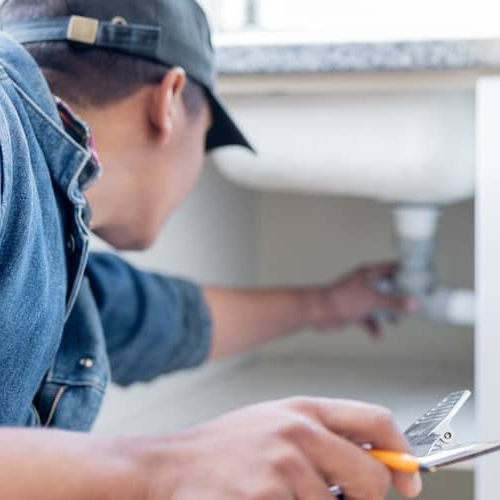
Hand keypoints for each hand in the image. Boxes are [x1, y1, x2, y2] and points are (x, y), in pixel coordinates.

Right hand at [144, 398, 421, 499]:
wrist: (172, 465)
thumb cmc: (227, 446)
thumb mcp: (277, 422)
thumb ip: (325, 434)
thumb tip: (379, 461)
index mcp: (304, 409)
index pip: (376, 422)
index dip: (402, 455)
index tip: (409, 482)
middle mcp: (298, 432)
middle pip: (370, 477)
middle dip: (367, 499)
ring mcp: (283, 466)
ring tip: (280, 492)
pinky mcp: (267, 496)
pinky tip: (264, 497)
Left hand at [311, 263, 417, 338]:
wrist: (319, 312)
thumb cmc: (341, 300)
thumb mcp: (372, 300)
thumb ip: (394, 302)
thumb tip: (413, 304)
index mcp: (368, 274)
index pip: (392, 269)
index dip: (406, 274)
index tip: (420, 281)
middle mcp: (364, 284)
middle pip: (388, 289)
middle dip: (398, 299)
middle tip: (412, 305)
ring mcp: (359, 297)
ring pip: (379, 304)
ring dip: (386, 314)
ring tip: (396, 322)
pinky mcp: (353, 310)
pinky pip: (368, 319)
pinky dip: (373, 327)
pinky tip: (377, 337)